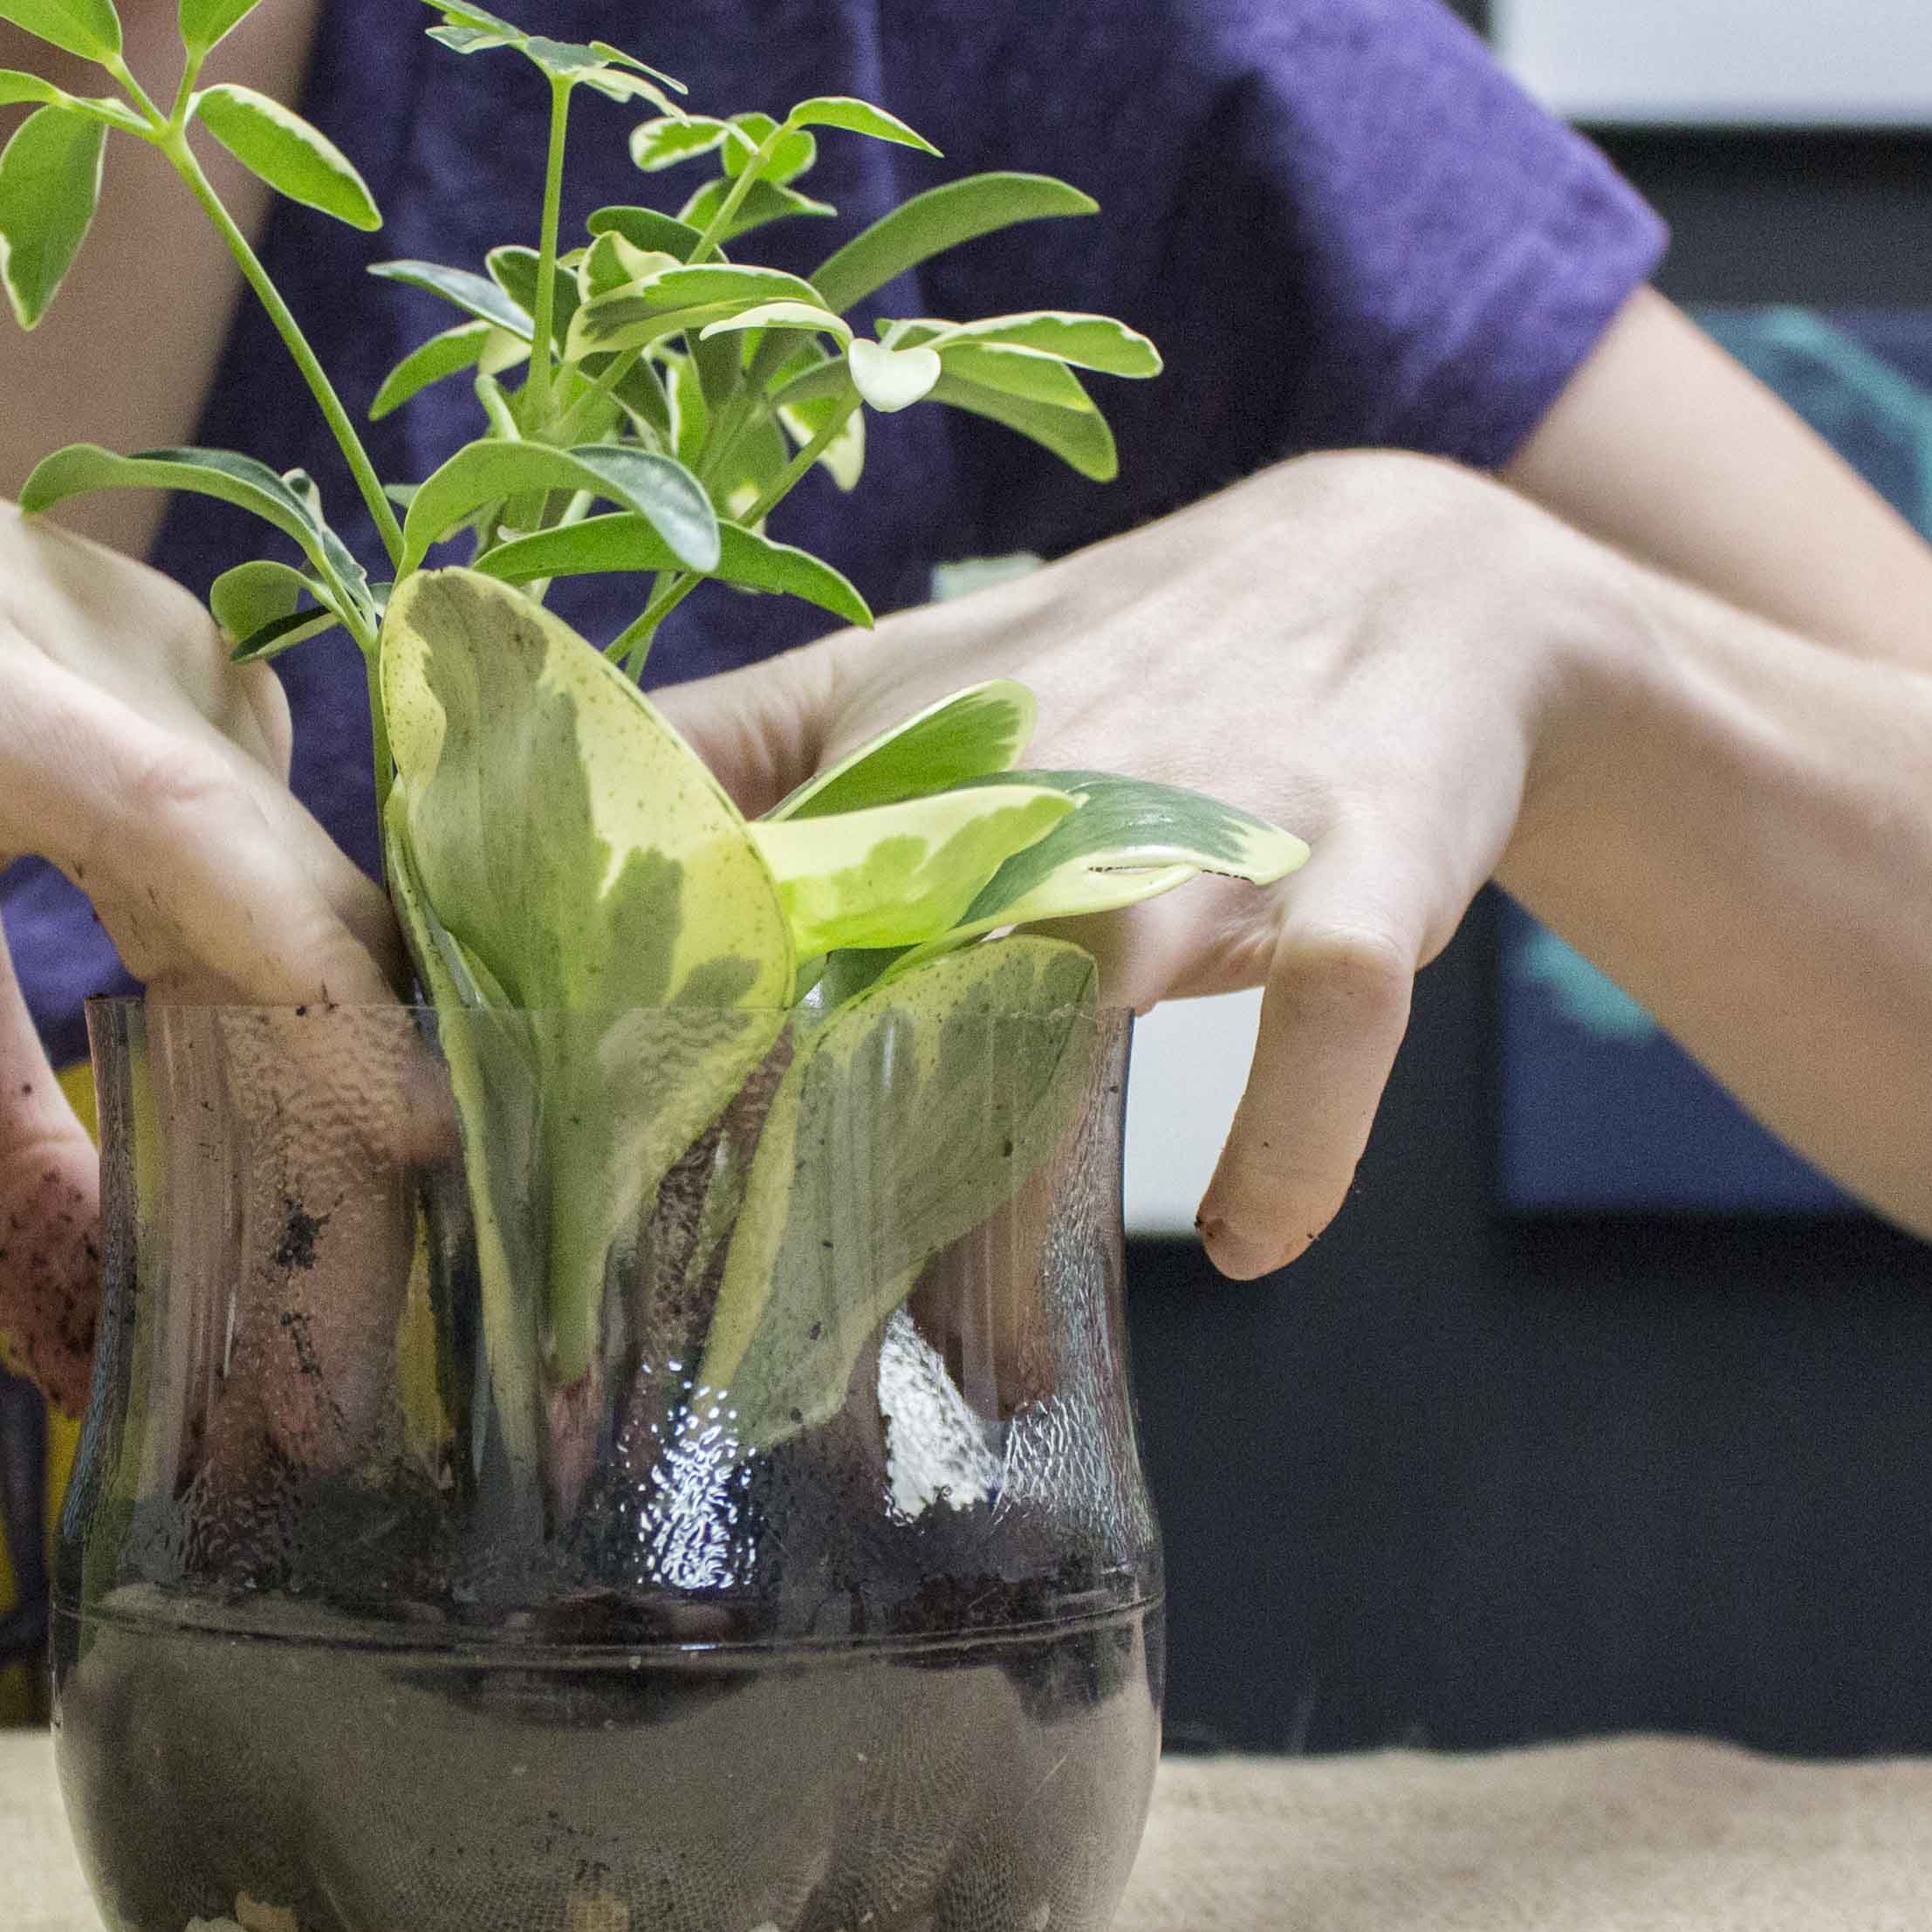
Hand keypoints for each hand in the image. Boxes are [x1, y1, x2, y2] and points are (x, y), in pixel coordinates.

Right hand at [0, 226, 396, 1403]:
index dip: (362, 1210)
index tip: (342, 1395)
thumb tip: (71, 1350)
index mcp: (192, 760)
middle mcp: (201, 703)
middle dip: (360, 1236)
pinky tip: (363, 1118)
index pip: (334, 1007)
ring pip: (303, 940)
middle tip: (341, 1441)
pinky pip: (180, 833)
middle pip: (348, 997)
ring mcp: (114, 675)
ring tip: (323, 1375)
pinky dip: (276, 982)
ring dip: (337, 1170)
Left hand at [658, 455, 1617, 1276]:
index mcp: (915, 754)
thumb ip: (727, 750)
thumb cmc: (1120, 657)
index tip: (615, 1209)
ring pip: (1089, 997)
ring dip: (1030, 1185)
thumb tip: (522, 814)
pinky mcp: (1366, 868)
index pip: (755, 909)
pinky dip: (1295, 1134)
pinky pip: (1330, 1009)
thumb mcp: (907, 673)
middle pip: (905, 976)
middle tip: (780, 1351)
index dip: (677, 1050)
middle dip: (834, 1164)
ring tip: (983, 1362)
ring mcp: (1214, 827)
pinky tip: (1247, 1242)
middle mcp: (1051, 783)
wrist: (1409, 568)